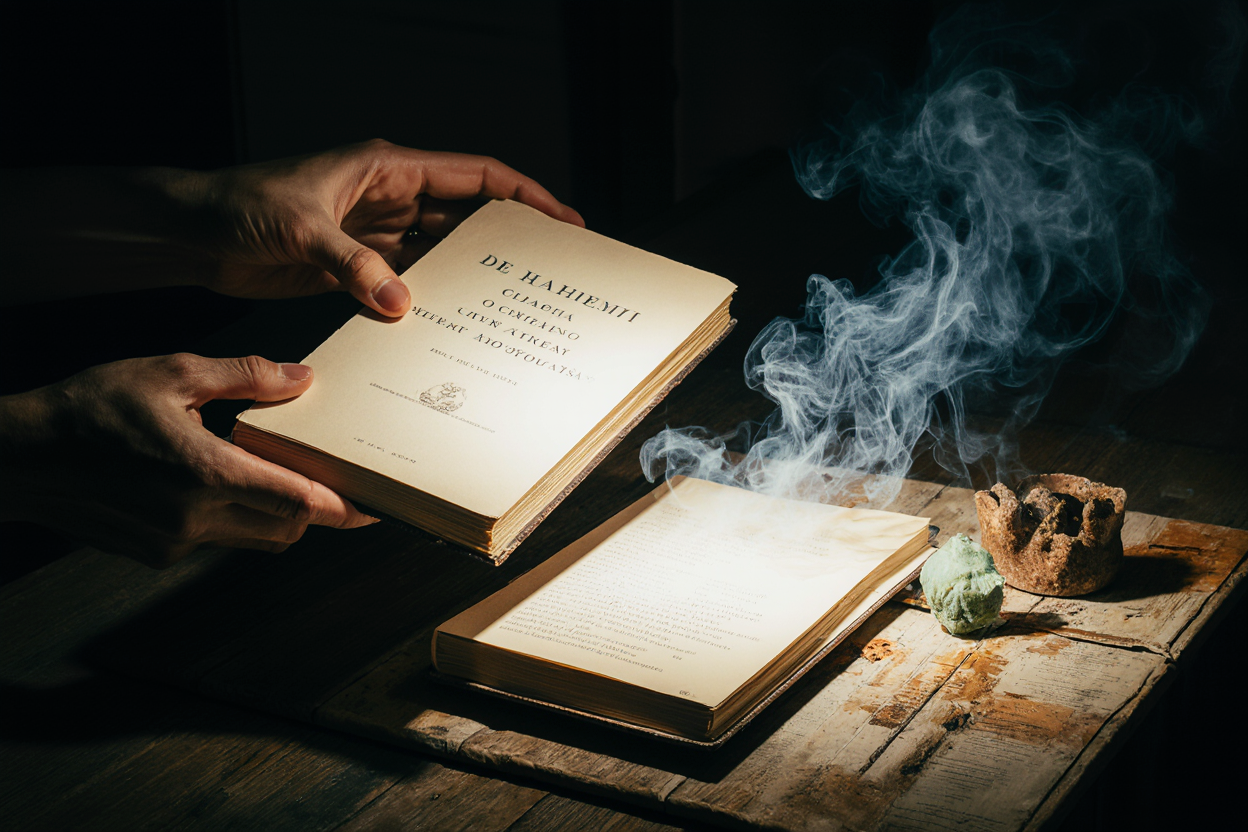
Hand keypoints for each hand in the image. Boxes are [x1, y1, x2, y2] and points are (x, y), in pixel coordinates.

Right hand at [0, 353, 374, 567]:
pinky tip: (225, 483)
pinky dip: (237, 519)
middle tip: (338, 484)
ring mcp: (174, 543)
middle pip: (286, 529)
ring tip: (285, 477)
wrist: (19, 457)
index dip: (344, 508)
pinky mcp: (156, 553)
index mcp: (205, 473)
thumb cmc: (90, 408)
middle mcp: (195, 518)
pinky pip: (218, 541)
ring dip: (279, 516)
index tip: (379, 507)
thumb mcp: (171, 374)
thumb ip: (244, 377)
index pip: (297, 503)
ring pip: (256, 540)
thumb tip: (302, 379)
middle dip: (317, 511)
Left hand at [196, 139, 584, 315]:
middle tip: (549, 271)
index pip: (475, 177)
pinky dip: (430, 301)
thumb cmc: (239, 206)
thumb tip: (403, 304)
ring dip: (471, 275)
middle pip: (467, 216)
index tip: (564, 221)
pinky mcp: (355, 267)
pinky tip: (451, 324)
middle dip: (509, 240)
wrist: (192, 234)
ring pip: (441, 252)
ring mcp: (375, 235)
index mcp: (388, 168)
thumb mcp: (302, 229)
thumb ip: (354, 265)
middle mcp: (390, 198)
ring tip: (512, 304)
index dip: (524, 196)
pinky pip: (407, 283)